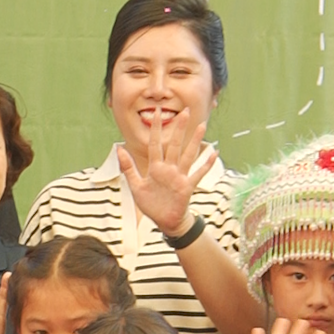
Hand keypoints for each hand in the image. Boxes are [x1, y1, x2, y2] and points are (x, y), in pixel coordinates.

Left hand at [116, 109, 217, 235]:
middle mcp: (168, 169)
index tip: (156, 112)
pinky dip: (207, 164)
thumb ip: (128, 168)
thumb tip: (119, 149)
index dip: (155, 128)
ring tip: (201, 126)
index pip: (155, 143)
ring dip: (195, 141)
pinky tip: (214, 153)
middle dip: (179, 129)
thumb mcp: (136, 186)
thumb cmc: (151, 204)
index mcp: (155, 167)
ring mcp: (179, 177)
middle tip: (185, 111)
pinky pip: (198, 173)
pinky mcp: (187, 187)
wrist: (164, 222)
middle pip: (174, 145)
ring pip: (188, 155)